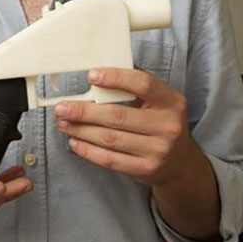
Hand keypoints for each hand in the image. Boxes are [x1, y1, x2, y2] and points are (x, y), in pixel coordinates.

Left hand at [54, 68, 199, 188]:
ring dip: (81, 130)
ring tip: (64, 124)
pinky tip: (75, 142)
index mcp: (172, 102)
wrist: (180, 163)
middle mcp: (168, 126)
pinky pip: (110, 159)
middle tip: (62, 108)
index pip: (143, 84)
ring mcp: (158, 150)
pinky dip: (88, 151)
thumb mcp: (161, 102)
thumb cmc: (162, 124)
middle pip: (118, 116)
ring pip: (110, 138)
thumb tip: (101, 72)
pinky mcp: (145, 169)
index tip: (91, 75)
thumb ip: (136, 87)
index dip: (116, 78)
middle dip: (84, 111)